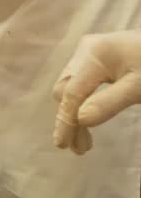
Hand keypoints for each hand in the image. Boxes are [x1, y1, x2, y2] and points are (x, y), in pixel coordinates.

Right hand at [53, 30, 140, 153]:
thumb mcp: (138, 88)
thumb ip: (109, 102)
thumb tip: (81, 120)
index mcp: (96, 54)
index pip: (73, 92)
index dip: (66, 120)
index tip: (64, 145)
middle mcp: (86, 50)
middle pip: (65, 89)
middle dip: (69, 119)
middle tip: (80, 147)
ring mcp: (88, 52)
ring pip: (69, 88)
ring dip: (73, 114)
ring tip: (84, 140)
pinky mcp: (94, 58)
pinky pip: (79, 84)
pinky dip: (81, 103)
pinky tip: (88, 118)